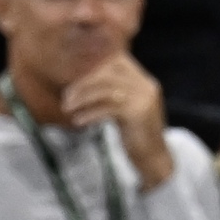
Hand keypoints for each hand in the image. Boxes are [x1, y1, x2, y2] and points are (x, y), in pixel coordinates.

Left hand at [63, 54, 172, 190]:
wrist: (154, 157)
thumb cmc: (134, 134)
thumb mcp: (124, 109)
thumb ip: (111, 94)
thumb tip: (82, 84)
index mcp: (143, 81)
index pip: (116, 61)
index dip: (92, 67)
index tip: (73, 81)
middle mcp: (145, 85)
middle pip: (108, 73)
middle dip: (83, 83)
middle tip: (66, 97)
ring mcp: (143, 99)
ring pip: (105, 89)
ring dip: (82, 98)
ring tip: (66, 108)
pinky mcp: (137, 114)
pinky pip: (107, 108)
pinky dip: (90, 113)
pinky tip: (78, 121)